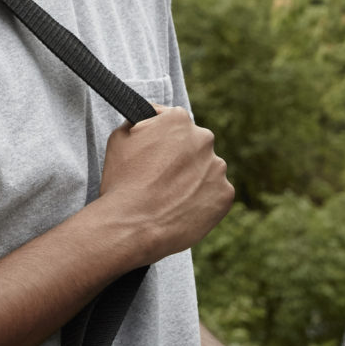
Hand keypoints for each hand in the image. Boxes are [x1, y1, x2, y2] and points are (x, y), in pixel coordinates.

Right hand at [96, 106, 232, 262]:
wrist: (132, 225)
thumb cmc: (121, 182)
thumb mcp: (119, 139)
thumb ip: (139, 123)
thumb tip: (147, 121)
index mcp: (178, 120)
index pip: (173, 122)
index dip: (161, 139)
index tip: (153, 154)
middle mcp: (204, 139)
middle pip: (194, 145)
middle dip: (181, 158)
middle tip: (161, 179)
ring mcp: (217, 168)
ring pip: (207, 170)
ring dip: (193, 179)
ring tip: (170, 198)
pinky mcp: (225, 195)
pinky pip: (215, 194)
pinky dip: (202, 200)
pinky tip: (182, 209)